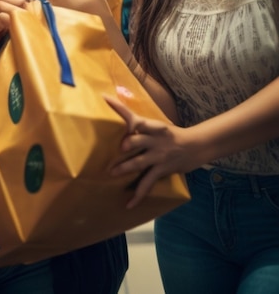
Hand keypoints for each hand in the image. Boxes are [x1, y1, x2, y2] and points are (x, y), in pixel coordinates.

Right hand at [0, 0, 26, 67]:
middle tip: (29, 9)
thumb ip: (7, 16)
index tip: (28, 2)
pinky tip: (18, 26)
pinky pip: (0, 20)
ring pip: (0, 7)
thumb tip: (27, 8)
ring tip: (26, 17)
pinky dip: (11, 20)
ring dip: (15, 10)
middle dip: (16, 2)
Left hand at [104, 87, 197, 207]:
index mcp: (153, 126)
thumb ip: (143, 125)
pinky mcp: (162, 169)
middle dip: (128, 144)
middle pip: (138, 140)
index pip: (134, 116)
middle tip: (119, 148)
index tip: (105, 99)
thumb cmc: (173, 135)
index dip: (119, 108)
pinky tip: (129, 204)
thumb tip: (122, 121)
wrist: (197, 146)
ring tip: (112, 173)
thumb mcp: (159, 125)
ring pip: (139, 162)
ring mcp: (159, 155)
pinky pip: (148, 183)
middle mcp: (155, 139)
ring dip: (125, 168)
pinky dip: (138, 195)